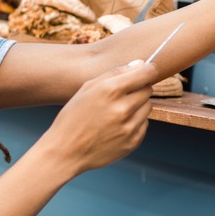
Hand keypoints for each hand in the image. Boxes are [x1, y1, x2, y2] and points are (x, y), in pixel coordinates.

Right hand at [40, 59, 157, 177]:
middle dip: (139, 88)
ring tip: (117, 112)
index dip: (149, 69)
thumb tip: (141, 63)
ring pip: (148, 107)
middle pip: (148, 90)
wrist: (65, 152)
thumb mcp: (87, 88)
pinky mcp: (133, 142)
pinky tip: (116, 126)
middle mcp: (123, 108)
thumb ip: (115, 73)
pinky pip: (144, 124)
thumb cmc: (73, 117)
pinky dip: (135, 122)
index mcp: (110, 90)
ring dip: (138, 106)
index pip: (146, 73)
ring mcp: (129, 127)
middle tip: (123, 95)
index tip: (148, 70)